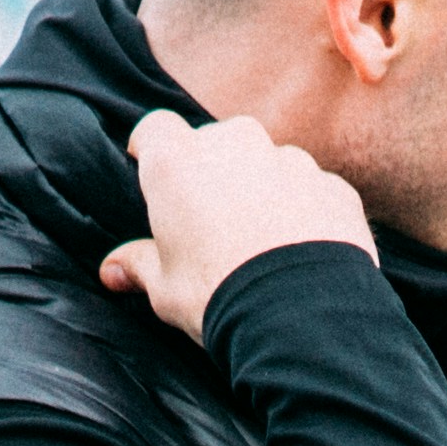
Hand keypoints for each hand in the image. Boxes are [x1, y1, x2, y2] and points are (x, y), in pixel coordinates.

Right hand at [98, 110, 372, 346]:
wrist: (302, 316)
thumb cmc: (217, 295)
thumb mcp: (164, 288)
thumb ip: (139, 265)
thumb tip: (112, 269)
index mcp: (179, 161)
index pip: (155, 129)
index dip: (151, 148)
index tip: (151, 170)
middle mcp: (236, 145)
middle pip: (216, 141)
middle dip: (212, 170)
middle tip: (210, 218)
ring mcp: (291, 160)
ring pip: (269, 163)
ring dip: (263, 188)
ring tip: (262, 241)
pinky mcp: (334, 186)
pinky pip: (312, 191)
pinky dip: (305, 211)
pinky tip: (302, 250)